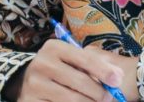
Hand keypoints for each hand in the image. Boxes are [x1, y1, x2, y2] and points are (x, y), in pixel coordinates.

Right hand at [3, 39, 123, 101]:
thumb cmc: (58, 66)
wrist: (25, 78)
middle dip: (99, 92)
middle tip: (109, 98)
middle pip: (79, 81)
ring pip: (71, 99)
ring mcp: (34, 84)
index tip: (118, 80)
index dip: (104, 71)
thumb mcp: (70, 58)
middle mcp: (42, 64)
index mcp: (55, 47)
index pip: (85, 59)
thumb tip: (117, 77)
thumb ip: (91, 63)